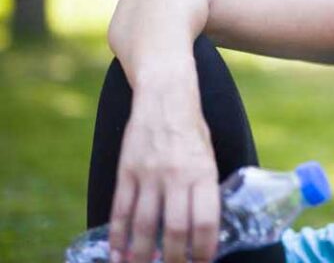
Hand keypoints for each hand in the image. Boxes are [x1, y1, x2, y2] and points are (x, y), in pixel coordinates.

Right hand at [108, 75, 219, 262]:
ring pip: (143, 225)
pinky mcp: (127, 170)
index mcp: (203, 172)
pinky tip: (117, 254)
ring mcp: (149, 173)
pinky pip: (120, 210)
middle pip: (173, 229)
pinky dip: (117, 237)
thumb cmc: (192, 127)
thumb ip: (204, 187)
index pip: (205, 220)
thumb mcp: (209, 154)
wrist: (165, 95)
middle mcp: (177, 175)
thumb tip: (202, 226)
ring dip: (142, 255)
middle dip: (174, 259)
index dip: (204, 249)